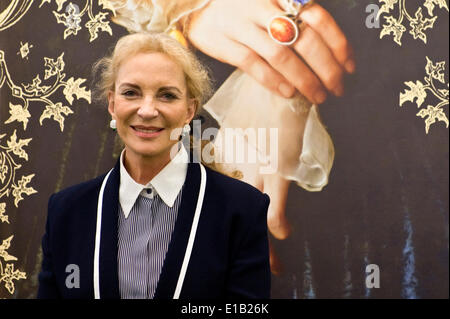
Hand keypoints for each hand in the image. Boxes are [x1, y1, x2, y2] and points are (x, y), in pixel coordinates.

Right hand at [186, 0, 354, 103]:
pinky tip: (288, 93)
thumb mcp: (269, 3)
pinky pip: (252, 64)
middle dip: (326, 68)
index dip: (338, 44)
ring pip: (280, 54)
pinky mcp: (222, 41)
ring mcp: (241, 24)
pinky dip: (272, 80)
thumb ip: (293, 18)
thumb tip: (325, 50)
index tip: (349, 67)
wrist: (193, 3)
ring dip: (303, 79)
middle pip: (303, 39)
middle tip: (337, 88)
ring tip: (317, 96)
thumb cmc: (239, 6)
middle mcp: (262, 5)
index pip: (318, 18)